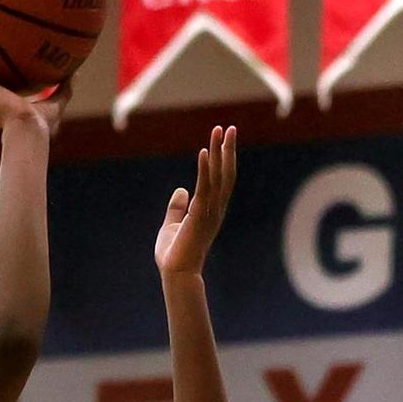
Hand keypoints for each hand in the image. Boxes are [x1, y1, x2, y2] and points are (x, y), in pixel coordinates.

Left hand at [155, 126, 236, 276]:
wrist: (176, 274)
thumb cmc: (175, 255)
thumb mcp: (172, 225)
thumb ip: (177, 208)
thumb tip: (180, 190)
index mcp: (211, 211)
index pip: (221, 180)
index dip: (224, 158)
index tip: (223, 138)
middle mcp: (215, 210)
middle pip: (226, 174)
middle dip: (227, 150)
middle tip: (229, 127)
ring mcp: (209, 213)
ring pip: (219, 177)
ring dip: (219, 152)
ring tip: (219, 130)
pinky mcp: (199, 216)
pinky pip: (204, 188)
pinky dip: (205, 169)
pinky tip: (205, 152)